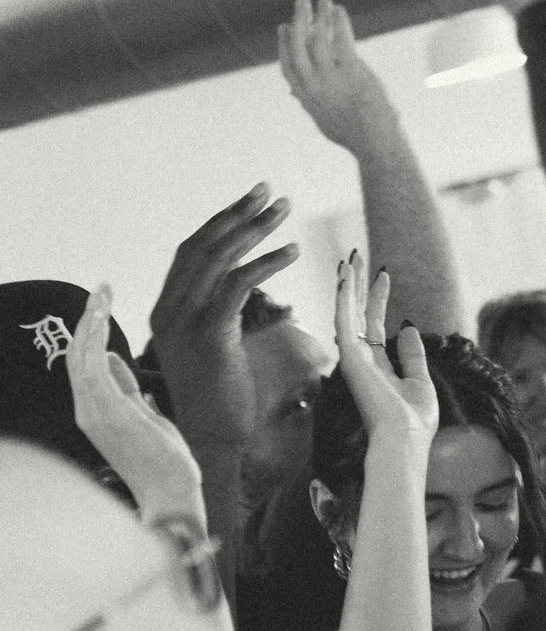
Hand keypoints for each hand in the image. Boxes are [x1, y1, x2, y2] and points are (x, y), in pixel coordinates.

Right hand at [69, 285, 203, 521]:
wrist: (171, 494)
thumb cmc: (163, 463)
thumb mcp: (145, 417)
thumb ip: (127, 389)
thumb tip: (113, 359)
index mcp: (97, 411)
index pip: (86, 364)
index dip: (91, 333)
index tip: (101, 305)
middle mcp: (87, 409)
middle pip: (78, 355)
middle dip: (88, 319)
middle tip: (101, 288)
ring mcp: (93, 410)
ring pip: (81, 355)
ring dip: (90, 320)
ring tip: (101, 292)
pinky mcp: (105, 410)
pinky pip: (91, 365)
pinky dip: (93, 337)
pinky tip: (100, 314)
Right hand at [151, 185, 298, 450]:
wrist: (214, 439)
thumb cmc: (226, 399)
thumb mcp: (221, 348)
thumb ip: (225, 316)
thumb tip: (251, 294)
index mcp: (167, 309)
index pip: (192, 253)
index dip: (221, 223)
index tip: (252, 202)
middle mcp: (168, 309)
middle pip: (203, 245)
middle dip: (237, 213)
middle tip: (271, 191)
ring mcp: (184, 321)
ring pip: (218, 258)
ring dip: (254, 228)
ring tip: (286, 209)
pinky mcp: (209, 333)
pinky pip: (238, 285)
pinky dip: (265, 263)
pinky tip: (292, 251)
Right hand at [277, 0, 394, 151]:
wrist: (374, 141)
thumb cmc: (353, 134)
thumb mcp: (323, 121)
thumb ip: (310, 103)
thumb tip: (296, 94)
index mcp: (305, 95)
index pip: (287, 63)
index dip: (284, 43)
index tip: (283, 27)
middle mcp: (312, 83)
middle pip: (299, 45)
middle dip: (298, 21)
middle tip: (301, 3)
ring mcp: (330, 76)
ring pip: (319, 38)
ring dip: (320, 16)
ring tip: (323, 1)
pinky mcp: (350, 70)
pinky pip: (342, 39)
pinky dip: (339, 22)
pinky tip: (339, 11)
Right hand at [334, 255, 436, 465]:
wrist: (404, 438)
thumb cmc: (414, 419)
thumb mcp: (420, 380)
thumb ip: (412, 354)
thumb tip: (408, 327)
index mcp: (378, 363)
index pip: (374, 322)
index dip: (377, 297)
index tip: (383, 273)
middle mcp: (362, 358)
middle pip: (357, 312)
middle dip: (356, 283)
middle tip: (356, 255)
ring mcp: (354, 357)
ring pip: (347, 311)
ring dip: (347, 284)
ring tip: (348, 258)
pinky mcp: (350, 357)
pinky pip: (343, 320)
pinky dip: (342, 298)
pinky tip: (343, 276)